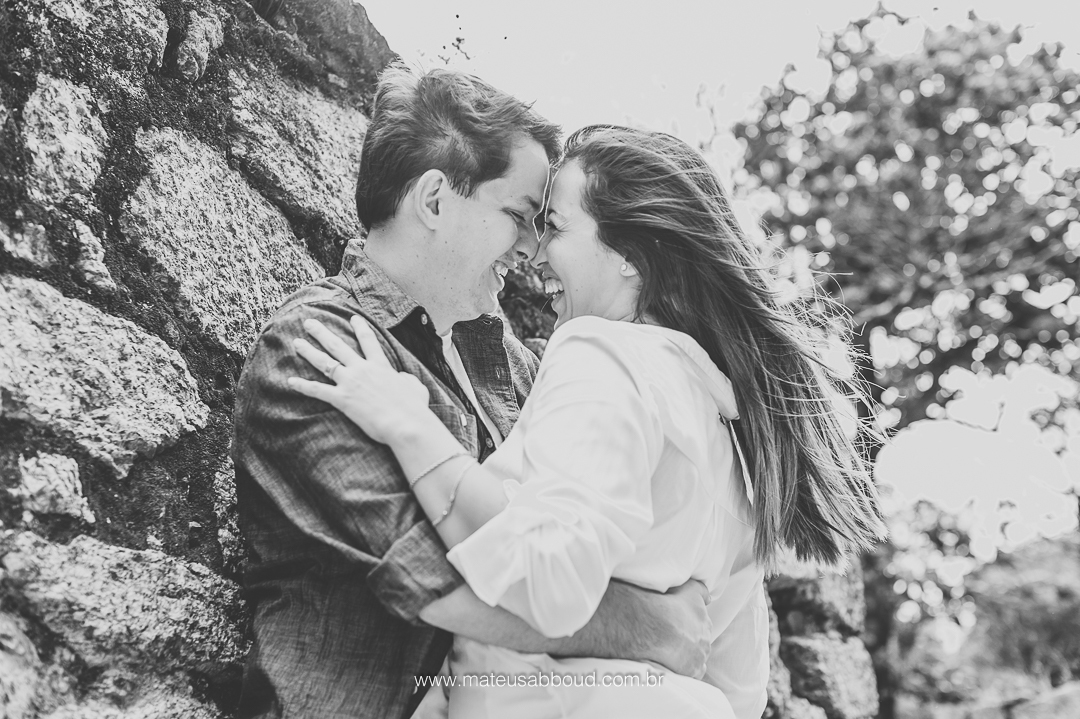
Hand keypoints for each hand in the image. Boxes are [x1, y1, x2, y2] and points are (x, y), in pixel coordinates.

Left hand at [287, 317, 430, 444]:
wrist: (406, 423)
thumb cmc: (415, 409)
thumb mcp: (415, 388)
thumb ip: (407, 379)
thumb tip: (403, 378)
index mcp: (381, 366)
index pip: (368, 341)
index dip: (360, 327)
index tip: (353, 317)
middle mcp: (362, 369)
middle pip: (338, 346)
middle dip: (322, 332)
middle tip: (309, 322)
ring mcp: (350, 383)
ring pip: (325, 362)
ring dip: (309, 352)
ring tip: (297, 343)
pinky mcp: (342, 399)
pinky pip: (318, 390)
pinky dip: (303, 386)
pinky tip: (290, 381)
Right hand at [644, 579, 712, 679]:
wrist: (656, 625)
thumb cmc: (670, 604)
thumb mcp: (690, 588)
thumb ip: (702, 591)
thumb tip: (710, 599)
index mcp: (705, 622)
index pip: (700, 625)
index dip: (688, 625)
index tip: (676, 625)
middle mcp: (706, 640)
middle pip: (699, 642)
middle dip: (689, 641)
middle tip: (671, 638)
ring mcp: (700, 656)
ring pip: (697, 658)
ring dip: (687, 656)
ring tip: (670, 652)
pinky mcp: (692, 671)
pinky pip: (693, 673)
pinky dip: (686, 670)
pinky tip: (674, 665)